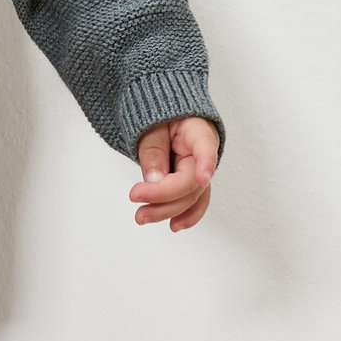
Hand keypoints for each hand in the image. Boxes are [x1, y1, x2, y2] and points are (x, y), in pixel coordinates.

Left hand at [129, 115, 217, 231]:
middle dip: (164, 196)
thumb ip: (153, 151)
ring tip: (142, 216)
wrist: (165, 116)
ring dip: (168, 210)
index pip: (205, 148)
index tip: (202, 178)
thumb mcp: (151, 126)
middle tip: (135, 196)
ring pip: (191, 196)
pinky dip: (183, 214)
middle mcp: (204, 154)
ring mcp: (201, 170)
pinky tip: (173, 225)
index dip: (205, 164)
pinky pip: (192, 201)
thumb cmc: (161, 116)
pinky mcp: (192, 182)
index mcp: (199, 132)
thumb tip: (154, 181)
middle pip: (191, 181)